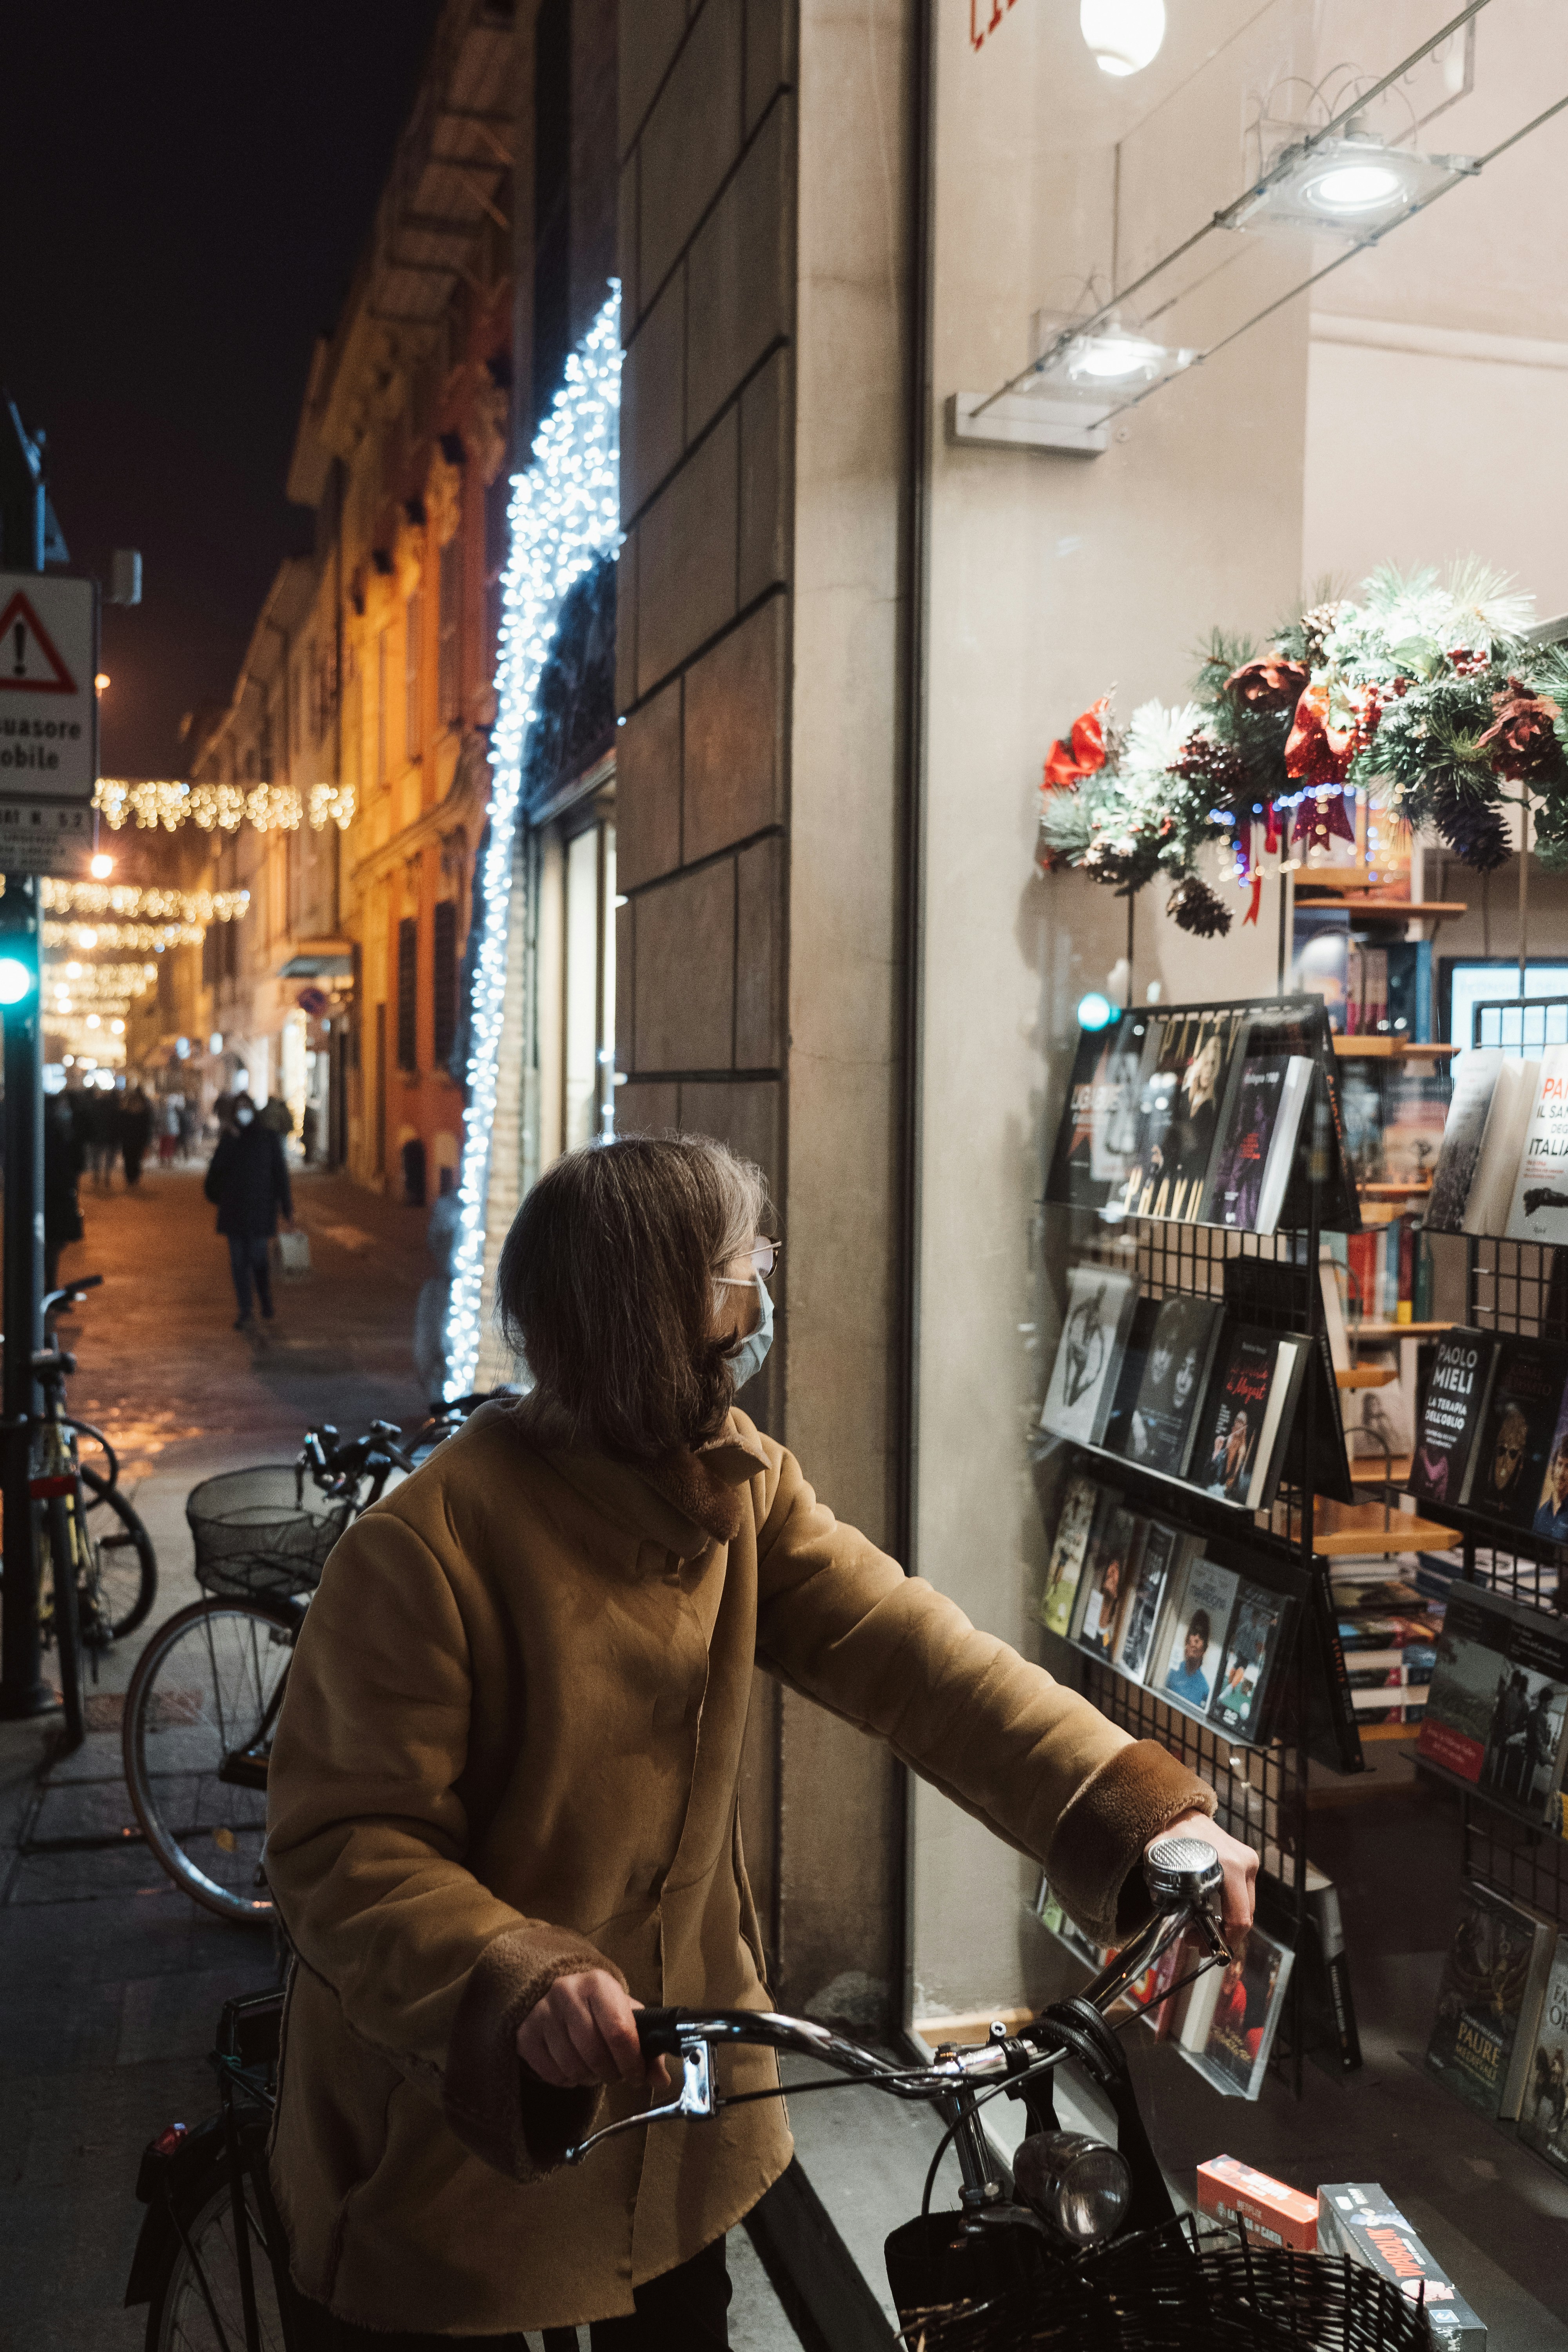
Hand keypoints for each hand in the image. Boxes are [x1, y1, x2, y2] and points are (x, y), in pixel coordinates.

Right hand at [515, 1970, 668, 2092]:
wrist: (556, 1991)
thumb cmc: (598, 2007)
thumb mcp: (625, 2014)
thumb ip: (646, 2046)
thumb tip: (661, 2079)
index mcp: (598, 1983)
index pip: (619, 2031)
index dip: (631, 2062)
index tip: (636, 2075)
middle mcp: (567, 1992)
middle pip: (595, 2053)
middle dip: (611, 2073)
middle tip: (615, 2073)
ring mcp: (542, 2013)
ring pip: (573, 2067)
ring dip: (589, 2077)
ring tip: (594, 2068)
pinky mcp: (525, 2033)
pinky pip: (552, 2074)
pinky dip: (567, 2079)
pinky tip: (573, 2066)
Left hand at [1155, 1808, 1256, 1952]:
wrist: (1175, 1809)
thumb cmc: (1168, 1838)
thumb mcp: (1165, 1873)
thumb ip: (1174, 1903)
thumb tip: (1184, 1930)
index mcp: (1231, 1868)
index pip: (1239, 1918)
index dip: (1225, 1941)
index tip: (1204, 1948)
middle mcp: (1245, 1863)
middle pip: (1245, 1914)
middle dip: (1224, 1933)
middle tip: (1197, 1941)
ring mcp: (1248, 1859)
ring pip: (1244, 1904)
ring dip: (1226, 1920)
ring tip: (1198, 1926)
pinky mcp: (1245, 1858)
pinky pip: (1241, 1891)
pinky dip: (1227, 1905)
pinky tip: (1208, 1909)